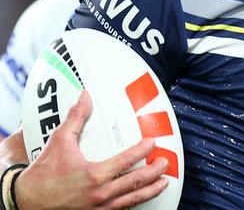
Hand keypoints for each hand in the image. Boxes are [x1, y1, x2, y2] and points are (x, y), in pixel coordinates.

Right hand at [15, 91, 168, 209]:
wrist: (26, 202)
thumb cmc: (43, 174)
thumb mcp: (60, 141)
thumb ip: (76, 118)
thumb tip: (85, 97)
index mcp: (94, 175)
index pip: (127, 161)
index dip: (143, 151)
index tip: (153, 143)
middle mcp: (99, 194)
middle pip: (136, 182)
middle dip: (154, 172)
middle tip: (165, 163)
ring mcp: (99, 209)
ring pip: (132, 200)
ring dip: (151, 190)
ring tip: (163, 183)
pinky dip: (134, 203)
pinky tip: (140, 197)